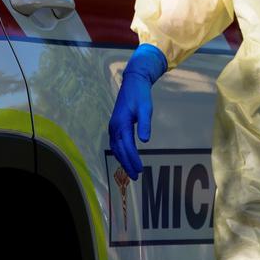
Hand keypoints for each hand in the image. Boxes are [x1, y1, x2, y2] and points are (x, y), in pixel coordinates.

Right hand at [108, 44, 166, 180]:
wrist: (133, 81)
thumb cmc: (140, 95)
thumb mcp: (145, 108)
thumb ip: (144, 124)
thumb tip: (145, 140)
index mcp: (121, 123)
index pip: (127, 147)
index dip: (133, 160)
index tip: (140, 170)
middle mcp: (114, 127)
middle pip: (119, 150)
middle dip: (127, 164)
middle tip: (135, 177)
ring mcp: (113, 126)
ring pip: (116, 148)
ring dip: (123, 160)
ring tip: (130, 171)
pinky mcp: (115, 124)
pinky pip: (116, 143)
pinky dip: (120, 152)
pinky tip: (125, 157)